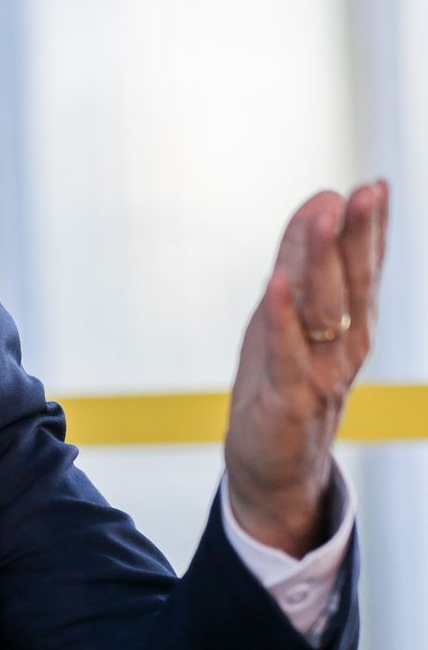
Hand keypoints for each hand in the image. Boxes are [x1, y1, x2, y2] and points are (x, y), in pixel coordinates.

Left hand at [224, 180, 389, 557]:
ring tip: (323, 218)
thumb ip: (303, 258)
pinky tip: (276, 284)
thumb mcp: (289, 311)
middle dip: (361, 237)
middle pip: (355, 283)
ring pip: (326, 311)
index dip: (372, 227)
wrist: (273, 464)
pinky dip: (282, 319)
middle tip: (367, 192)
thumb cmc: (281, 379)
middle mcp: (345, 344)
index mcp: (350, 322)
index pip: (365, 267)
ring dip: (323, 263)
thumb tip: (321, 199)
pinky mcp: (289, 399)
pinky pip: (287, 354)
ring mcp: (320, 372)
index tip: (376, 184)